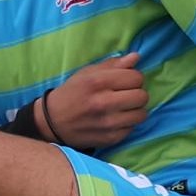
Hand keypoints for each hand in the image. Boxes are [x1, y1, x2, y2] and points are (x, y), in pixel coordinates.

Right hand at [35, 54, 152, 151]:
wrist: (53, 122)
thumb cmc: (72, 93)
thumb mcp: (87, 73)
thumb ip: (113, 65)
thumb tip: (136, 57)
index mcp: (98, 82)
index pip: (136, 78)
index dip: (133, 78)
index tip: (125, 81)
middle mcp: (104, 102)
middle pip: (142, 96)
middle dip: (137, 93)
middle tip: (126, 95)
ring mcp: (108, 123)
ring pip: (141, 114)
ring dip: (135, 110)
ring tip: (124, 108)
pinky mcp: (110, 138)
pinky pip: (132, 128)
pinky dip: (127, 123)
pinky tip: (116, 119)